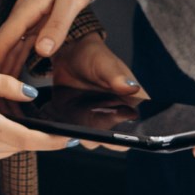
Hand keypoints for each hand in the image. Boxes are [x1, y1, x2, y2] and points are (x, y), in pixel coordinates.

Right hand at [0, 0, 94, 76]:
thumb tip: (42, 51)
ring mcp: (26, 21)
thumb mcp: (70, 1)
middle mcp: (22, 16)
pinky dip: (14, 62)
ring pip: (10, 49)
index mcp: (27, 10)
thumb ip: (57, 26)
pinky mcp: (33, 24)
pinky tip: (11, 77)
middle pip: (2, 46)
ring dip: (2, 68)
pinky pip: (20, 46)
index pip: (4, 39)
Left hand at [45, 32, 143, 152]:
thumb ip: (117, 77)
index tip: (112, 128)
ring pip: (91, 140)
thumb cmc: (93, 55)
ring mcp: (93, 120)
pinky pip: (72, 134)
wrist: (69, 52)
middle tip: (91, 129)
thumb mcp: (105, 64)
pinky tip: (61, 126)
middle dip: (102, 139)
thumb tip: (132, 89)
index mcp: (128, 104)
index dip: (125, 134)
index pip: (133, 128)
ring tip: (75, 124)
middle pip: (113, 141)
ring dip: (84, 137)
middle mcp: (113, 116)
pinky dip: (67, 134)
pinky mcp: (75, 121)